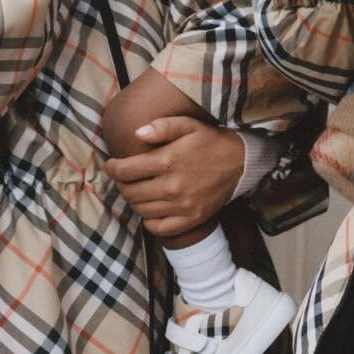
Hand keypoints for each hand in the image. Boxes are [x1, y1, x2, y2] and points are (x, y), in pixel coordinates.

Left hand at [103, 117, 244, 237]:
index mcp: (168, 161)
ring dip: (133, 201)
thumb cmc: (211, 141)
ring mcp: (182, 206)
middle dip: (121, 184)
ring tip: (136, 190)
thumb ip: (162, 127)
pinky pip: (160, 228)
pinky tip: (151, 209)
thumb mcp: (188, 125)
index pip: (126, 171)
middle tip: (123, 178)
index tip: (112, 165)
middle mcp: (173, 186)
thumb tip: (137, 133)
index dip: (112, 168)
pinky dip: (149, 221)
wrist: (241, 162)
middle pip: (131, 192)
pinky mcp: (192, 219)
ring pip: (141, 210)